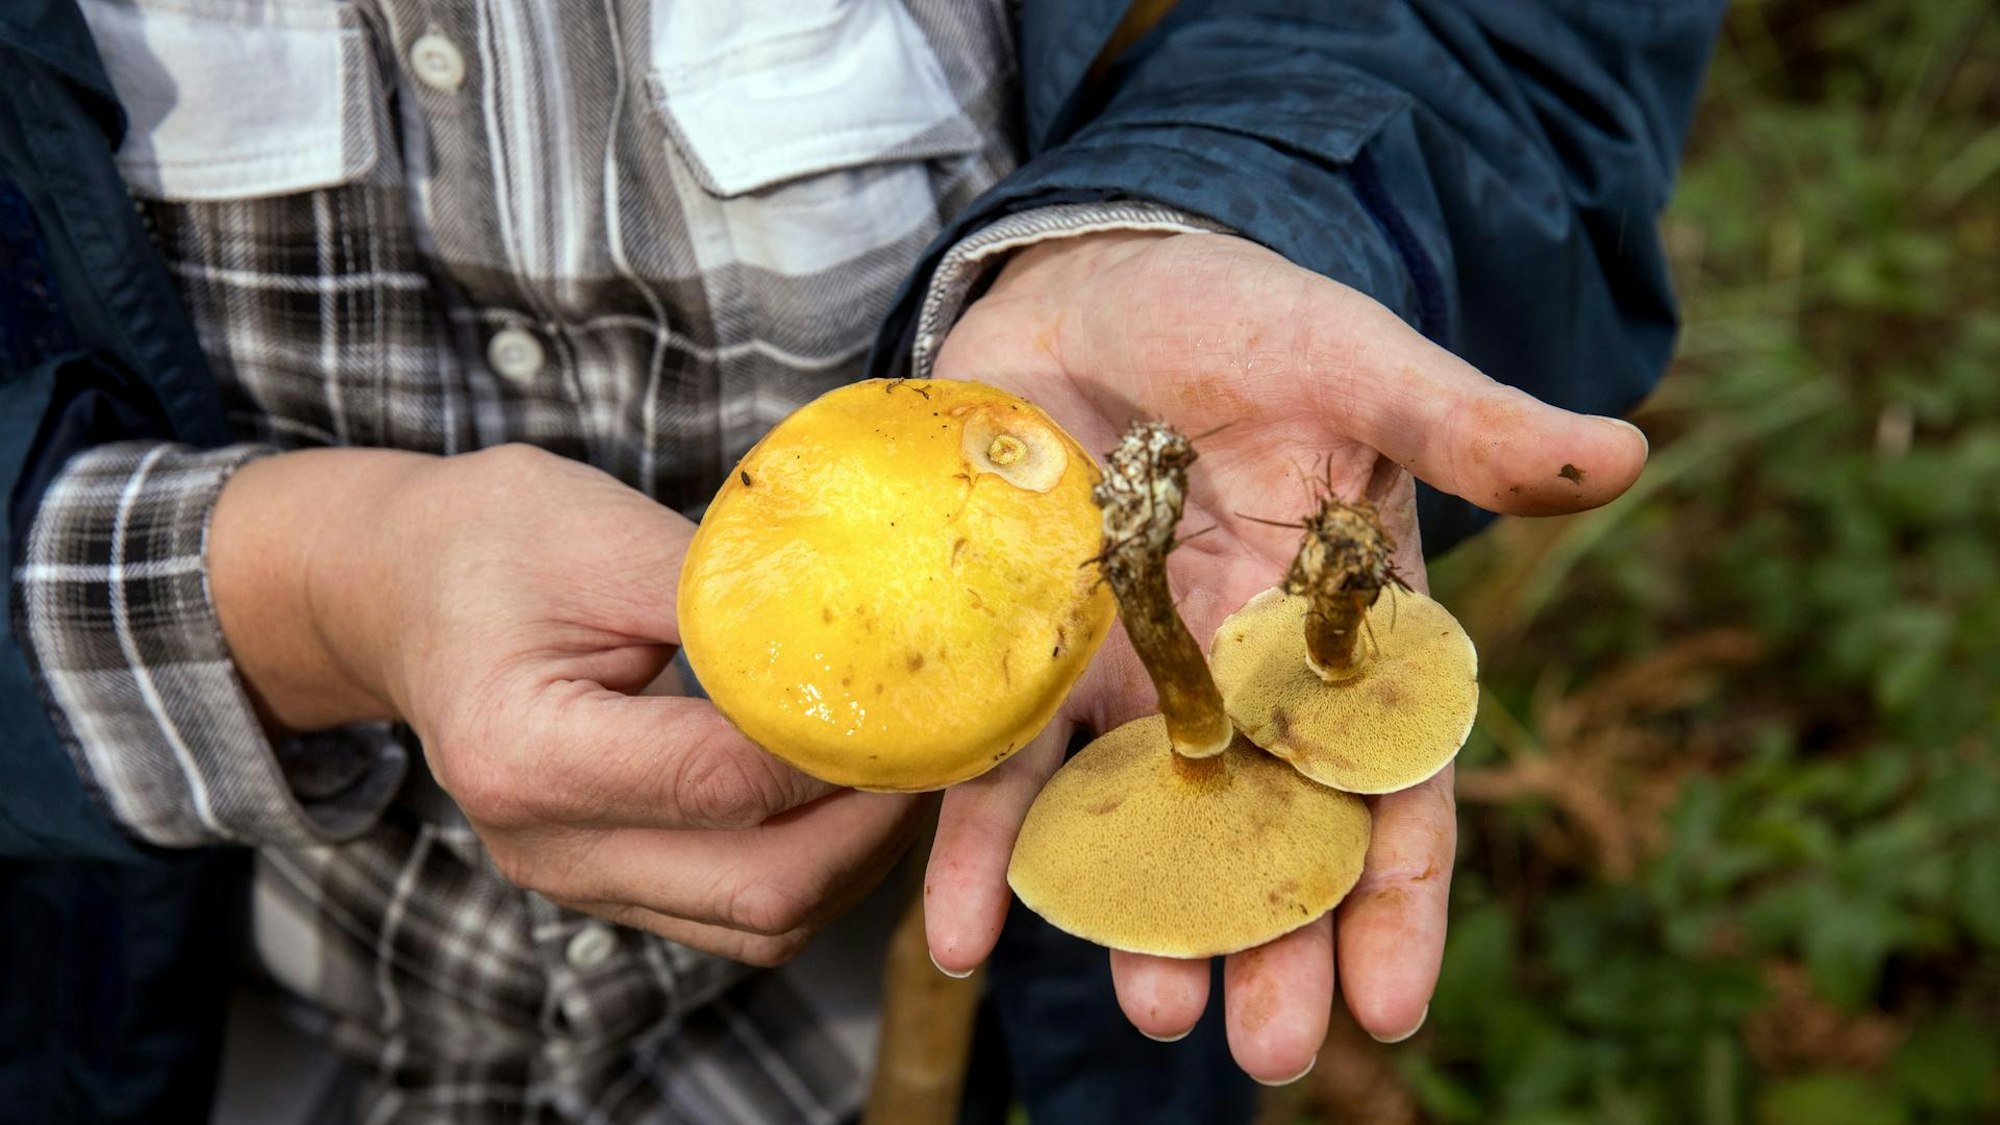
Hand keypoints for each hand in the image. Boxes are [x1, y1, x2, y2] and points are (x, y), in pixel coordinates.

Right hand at [209, 444, 920, 964]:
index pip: (729, 780)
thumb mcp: (600, 529)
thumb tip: (870, 630)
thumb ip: (729, 594)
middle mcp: (545, 847)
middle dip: (876, 823)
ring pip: (763, 924)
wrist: (395, 592)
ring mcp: (573, 881)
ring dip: (858, 859)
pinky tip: (850, 792)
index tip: (921, 691)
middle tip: (942, 742)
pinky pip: (738, 916)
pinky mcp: (604, 886)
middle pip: (762, 888)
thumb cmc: (492, 542)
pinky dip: (815, 869)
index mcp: (528, 752)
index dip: (844, 744)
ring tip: (908, 766)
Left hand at [925, 231, 1647, 1080]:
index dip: (1395, 893)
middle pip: (1263, 837)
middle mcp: (1237, 682)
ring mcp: (1125, 680)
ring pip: (1134, 826)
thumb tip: (1623, 453)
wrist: (1094, 276)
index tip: (1391, 1001)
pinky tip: (963, 932)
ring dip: (1136, 922)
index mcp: (1341, 636)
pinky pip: (999, 767)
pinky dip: (979, 849)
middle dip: (1269, 944)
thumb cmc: (1246, 317)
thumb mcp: (1359, 367)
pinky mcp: (1023, 657)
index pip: (1385, 785)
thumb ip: (1467, 426)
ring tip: (1147, 1008)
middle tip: (1267, 1045)